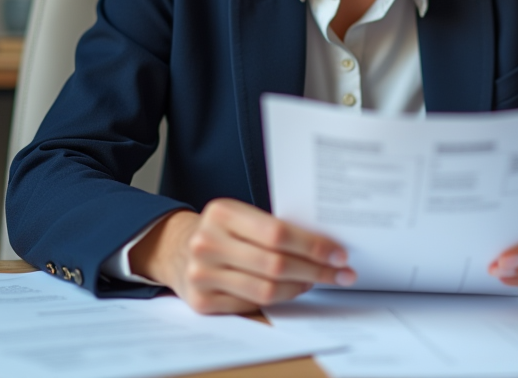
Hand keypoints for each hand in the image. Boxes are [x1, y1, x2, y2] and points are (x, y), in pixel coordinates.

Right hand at [128, 199, 355, 313]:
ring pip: (267, 289)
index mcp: (221, 212)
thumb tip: (326, 244)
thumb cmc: (221, 230)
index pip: (277, 233)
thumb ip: (272, 226)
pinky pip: (253, 304)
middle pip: (276, 263)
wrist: (175, 248)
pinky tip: (295, 289)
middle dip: (316, 270)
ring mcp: (201, 274)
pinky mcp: (202, 301)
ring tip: (320, 280)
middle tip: (342, 273)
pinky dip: (281, 298)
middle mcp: (208, 242)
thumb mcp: (240, 216)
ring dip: (302, 287)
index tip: (339, 253)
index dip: (312, 246)